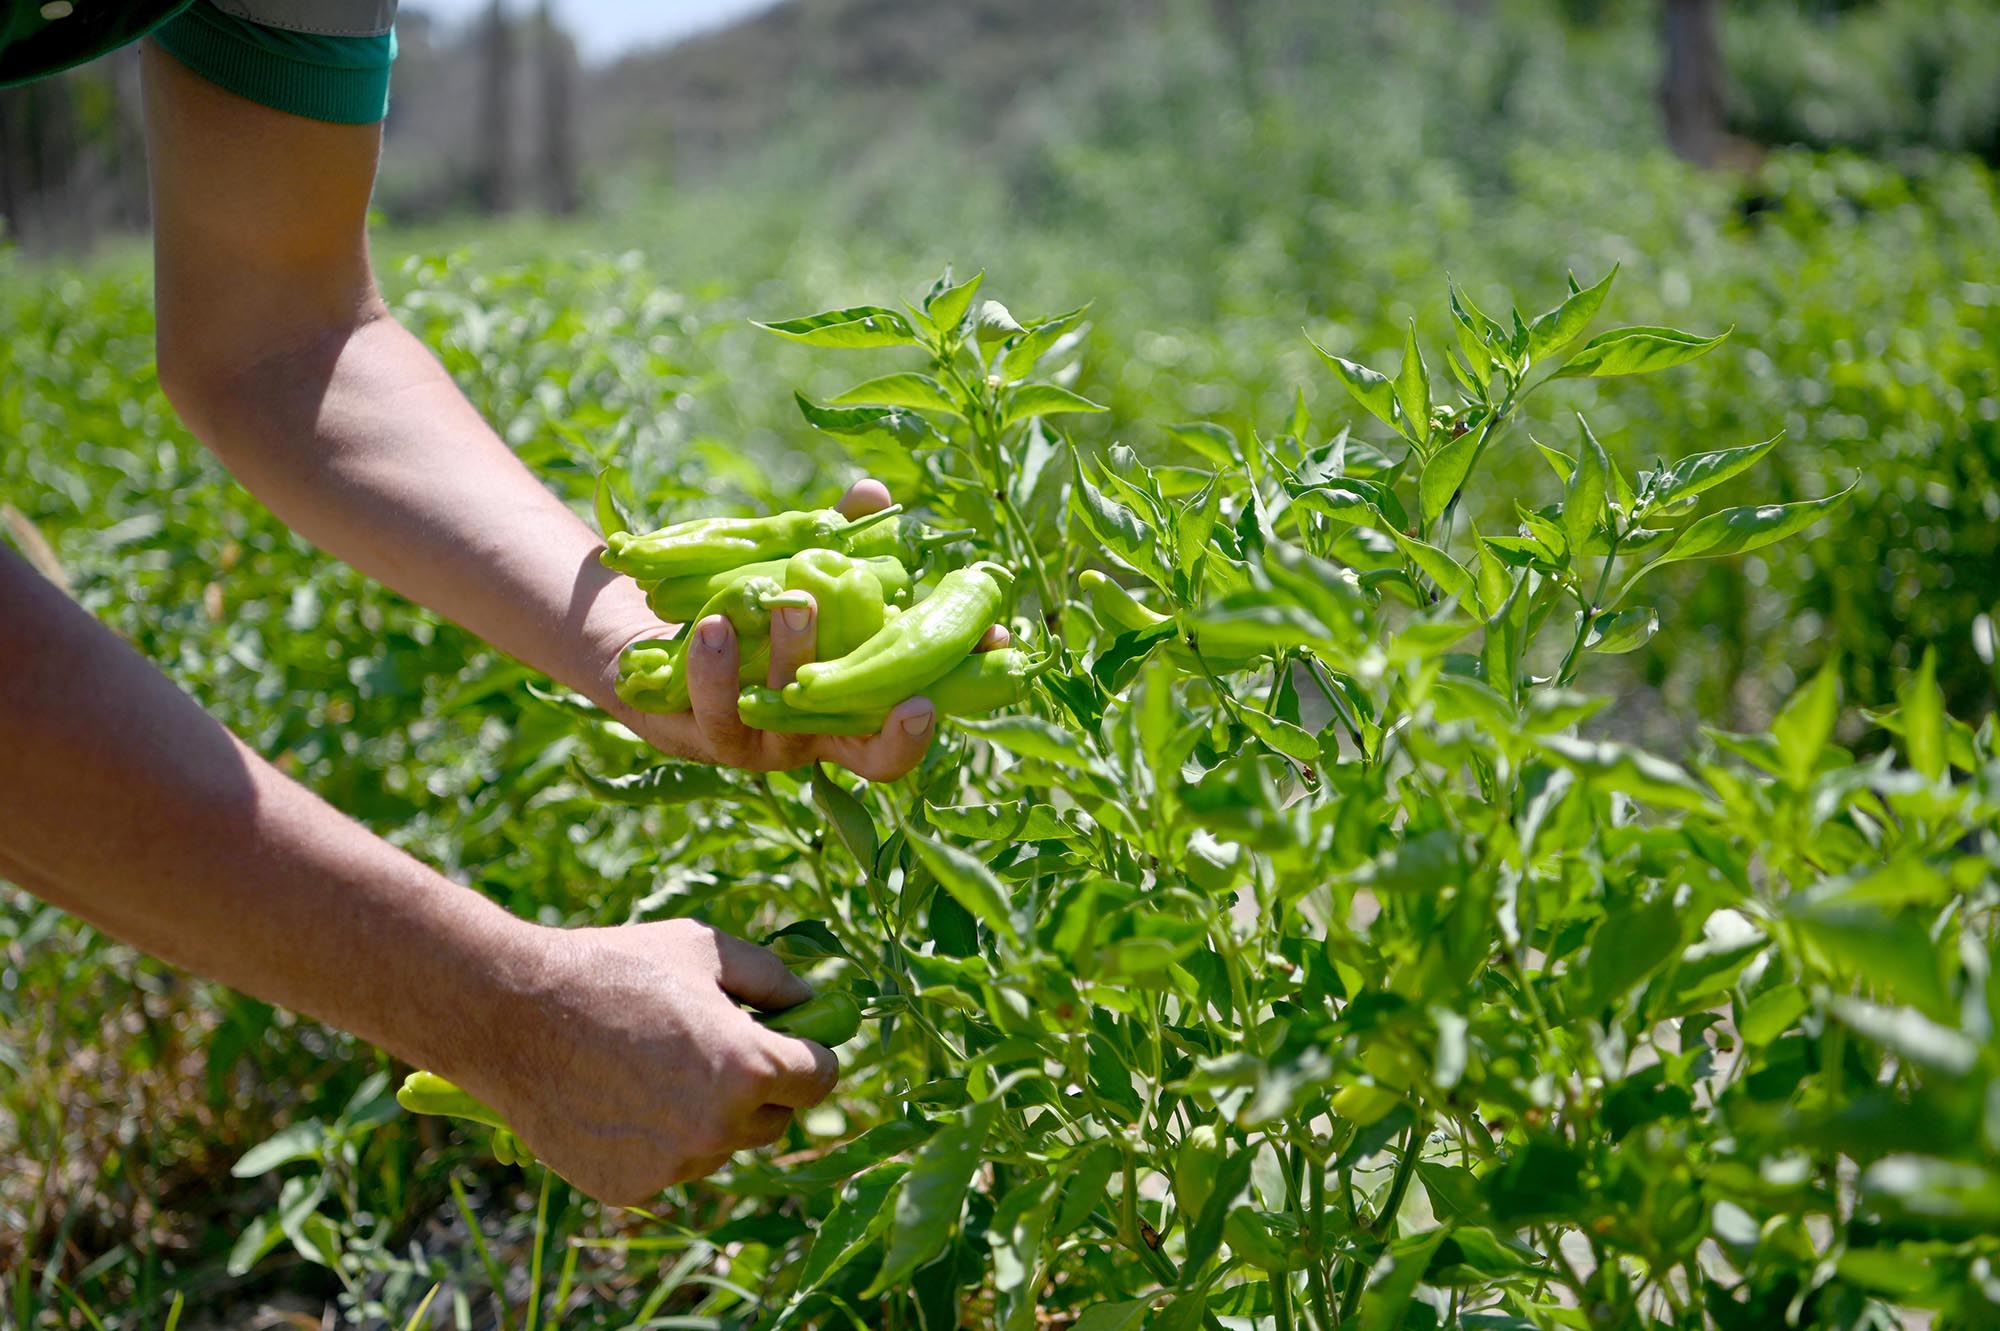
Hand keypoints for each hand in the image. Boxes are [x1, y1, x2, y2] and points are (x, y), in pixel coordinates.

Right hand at [468, 919, 835, 1205]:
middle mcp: (720, 1128)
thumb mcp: (705, 950)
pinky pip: (671, 1165)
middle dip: (757, 1086)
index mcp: (750, 1068)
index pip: (821, 1078)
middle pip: (775, 1119)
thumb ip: (775, 980)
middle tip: (708, 1046)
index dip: (808, 1053)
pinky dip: (659, 1138)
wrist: (513, 1013)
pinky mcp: (632, 1188)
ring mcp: (675, 1166)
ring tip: (651, 1064)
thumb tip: (815, 1006)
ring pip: (721, 1145)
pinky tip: (619, 1096)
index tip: (787, 1040)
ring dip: (707, 1115)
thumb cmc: (614, 968)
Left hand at [613, 479, 1007, 780]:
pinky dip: (718, 666)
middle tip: (914, 697)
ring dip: (797, 656)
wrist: (640, 643)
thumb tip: (873, 494)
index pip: (924, 707)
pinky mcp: (703, 738)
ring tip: (793, 599)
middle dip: (898, 728)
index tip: (995, 642)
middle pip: (876, 754)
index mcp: (858, 700)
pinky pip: (715, 711)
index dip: (967, 682)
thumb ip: (838, 539)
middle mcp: (821, 737)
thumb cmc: (737, 608)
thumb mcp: (792, 570)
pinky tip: (716, 623)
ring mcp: (765, 746)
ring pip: (791, 719)